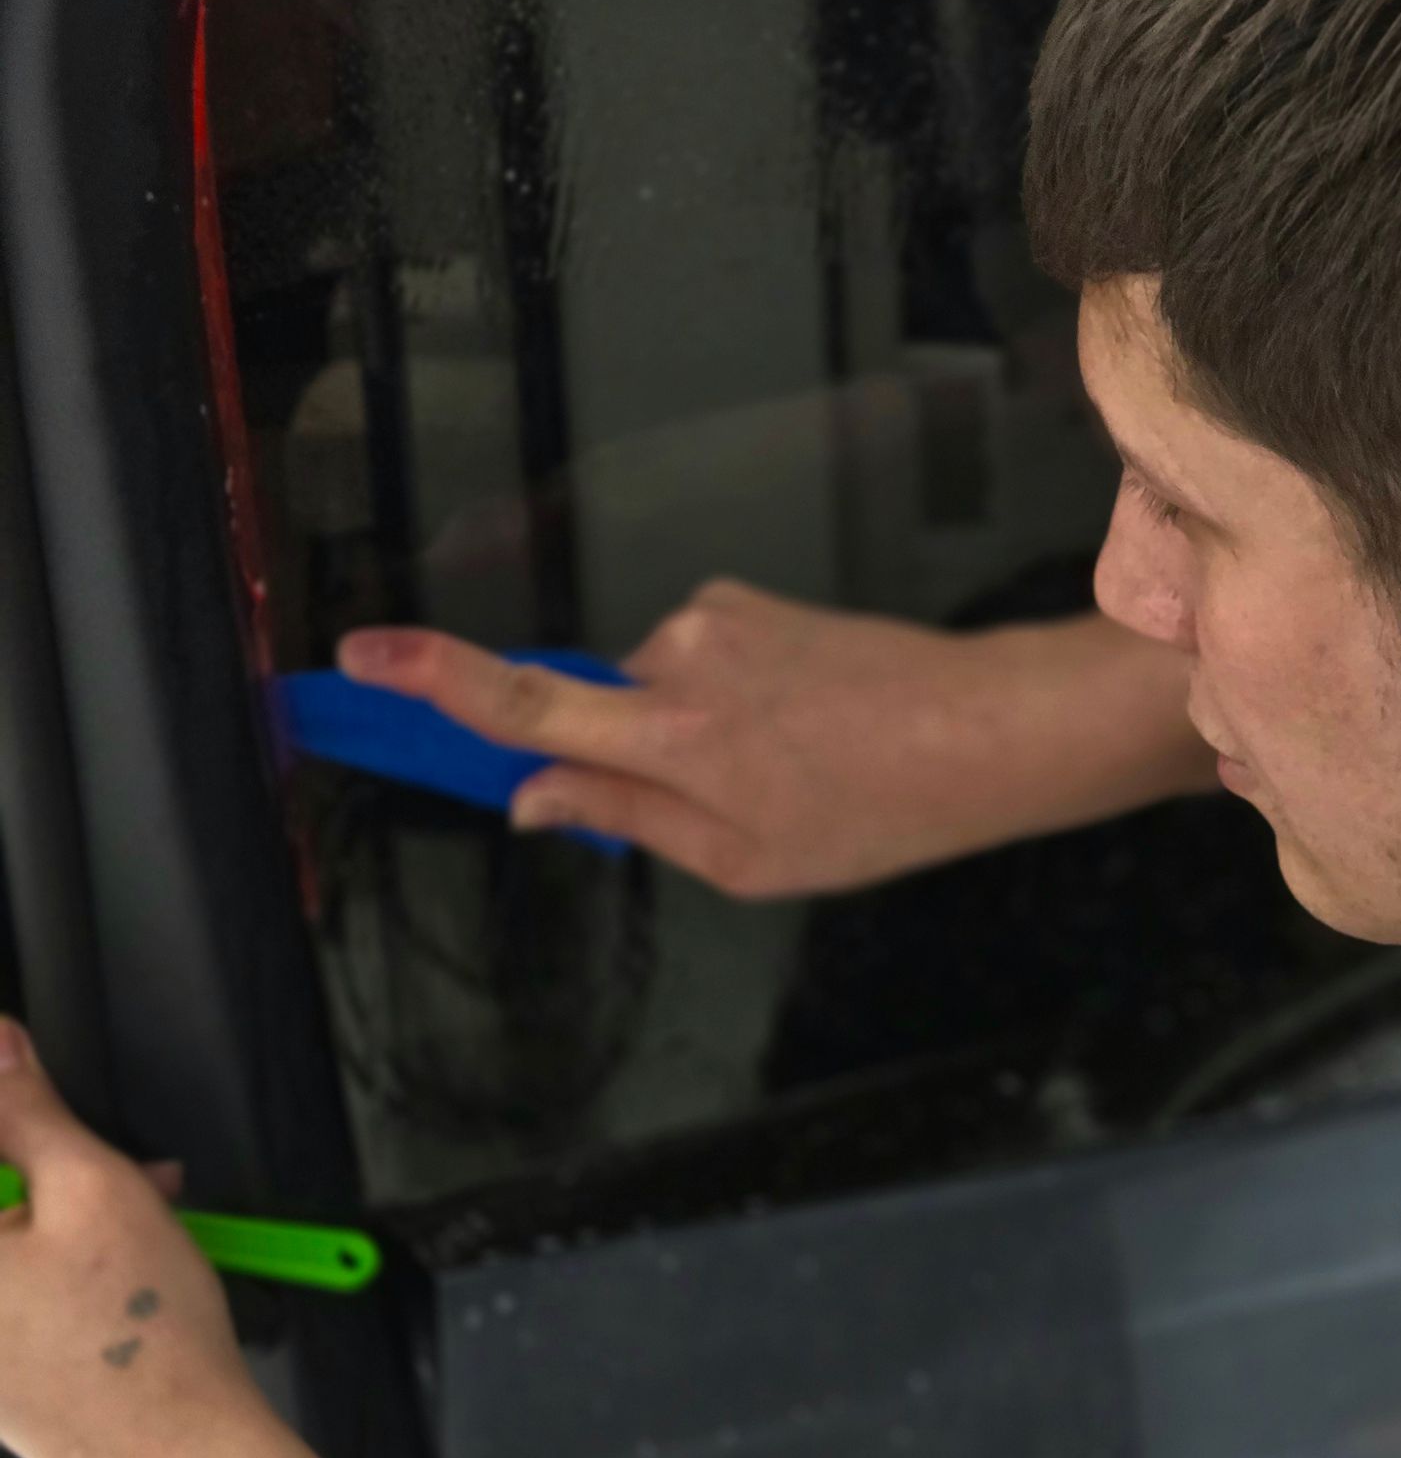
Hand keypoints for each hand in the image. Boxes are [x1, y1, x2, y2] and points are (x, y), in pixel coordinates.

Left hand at [0, 1023, 259, 1457]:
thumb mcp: (96, 1188)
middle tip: (98, 1146)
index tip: (14, 1065)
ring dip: (52, 1202)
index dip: (2, 1106)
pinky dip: (49, 1253)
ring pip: (2, 1239)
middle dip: (32, 1157)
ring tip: (145, 1196)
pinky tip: (119, 1246)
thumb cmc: (138, 1343)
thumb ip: (30, 1111)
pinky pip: (10, 1286)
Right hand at [339, 581, 1212, 899]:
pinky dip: (727, 699)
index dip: (433, 682)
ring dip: (690, 731)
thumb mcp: (743, 858)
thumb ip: (625, 819)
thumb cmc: (877, 808)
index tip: (361, 656)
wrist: (983, 730)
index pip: (523, 705)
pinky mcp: (746, 599)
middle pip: (594, 707)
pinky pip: (698, 659)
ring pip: (652, 688)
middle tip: (731, 806)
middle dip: (627, 757)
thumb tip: (532, 795)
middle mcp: (681, 657)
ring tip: (791, 768)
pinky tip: (802, 730)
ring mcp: (715, 617)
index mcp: (675, 737)